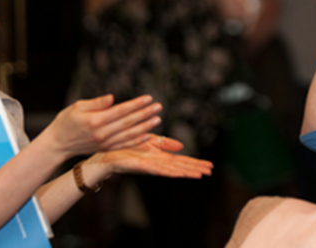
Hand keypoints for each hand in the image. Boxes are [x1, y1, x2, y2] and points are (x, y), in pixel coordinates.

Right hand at [40, 94, 162, 158]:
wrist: (58, 143)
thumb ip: (97, 103)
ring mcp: (104, 143)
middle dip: (145, 114)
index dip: (136, 104)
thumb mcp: (77, 106)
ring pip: (129, 135)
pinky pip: (124, 145)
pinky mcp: (105, 149)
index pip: (121, 111)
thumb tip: (112, 98)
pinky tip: (146, 135)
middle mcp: (102, 133)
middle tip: (158, 106)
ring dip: (145, 127)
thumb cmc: (66, 120)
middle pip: (128, 122)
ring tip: (157, 119)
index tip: (148, 98)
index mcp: (95, 120)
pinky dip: (136, 141)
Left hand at [91, 135, 213, 179]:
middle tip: (210, 171)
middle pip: (180, 166)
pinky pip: (156, 169)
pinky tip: (178, 174)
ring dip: (185, 172)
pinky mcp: (140, 166)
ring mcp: (149, 166)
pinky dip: (168, 172)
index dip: (195, 163)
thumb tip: (181, 146)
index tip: (209, 166)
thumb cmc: (125, 147)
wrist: (105, 154)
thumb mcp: (149, 141)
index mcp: (160, 156)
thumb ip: (165, 143)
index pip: (181, 160)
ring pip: (171, 169)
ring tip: (199, 175)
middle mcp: (157, 163)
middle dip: (195, 168)